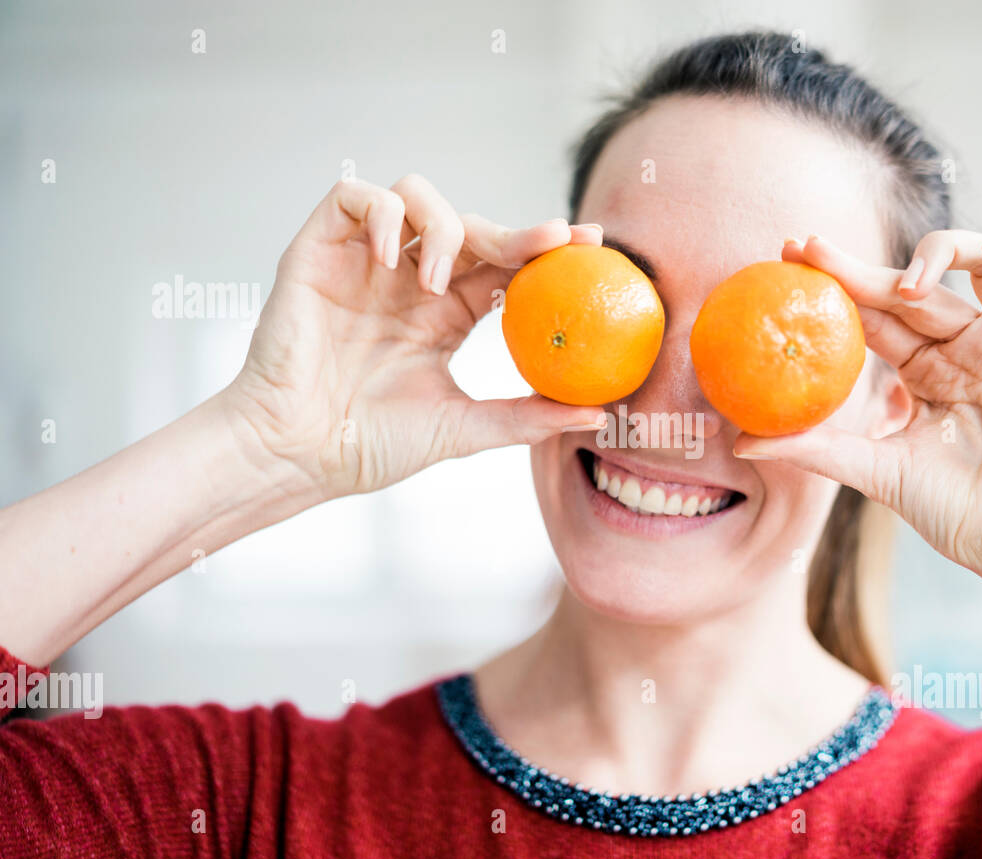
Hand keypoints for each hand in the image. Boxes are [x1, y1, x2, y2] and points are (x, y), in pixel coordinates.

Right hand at [220, 174, 606, 500]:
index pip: (504, 265)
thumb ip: (527, 416)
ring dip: (445, 226)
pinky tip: (393, 261)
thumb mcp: (463, 429)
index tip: (592, 241)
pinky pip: (353, 196)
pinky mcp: (319, 250)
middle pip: (472, 227)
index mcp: (445, 315)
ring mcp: (365, 262)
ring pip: (416, 195)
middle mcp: (409, 281)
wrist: (298, 454)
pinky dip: (383, 214)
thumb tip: (599, 416)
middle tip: (552, 240)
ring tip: (440, 286)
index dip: (545, 247)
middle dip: (515, 230)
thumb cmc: (371, 445)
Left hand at [735, 226, 981, 590]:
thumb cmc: (959, 515)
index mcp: (928, 370)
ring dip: (948, 249)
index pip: (878, 312)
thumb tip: (740, 441)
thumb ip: (815, 448)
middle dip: (862, 265)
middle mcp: (971, 344)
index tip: (790, 258)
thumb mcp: (876, 471)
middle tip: (810, 249)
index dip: (838, 283)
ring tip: (908, 284)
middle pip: (917, 284)